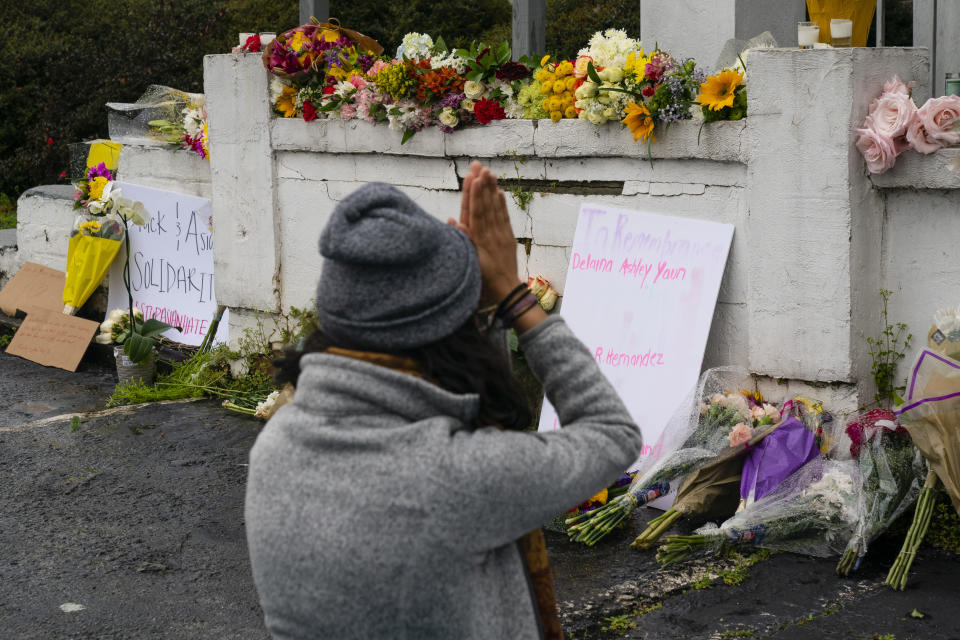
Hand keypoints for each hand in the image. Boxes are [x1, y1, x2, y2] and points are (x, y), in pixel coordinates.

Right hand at [449, 162, 521, 304]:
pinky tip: (499, 192)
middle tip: (480, 166)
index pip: (476, 212)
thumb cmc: (482, 281)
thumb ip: (463, 240)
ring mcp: (501, 236)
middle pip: (485, 206)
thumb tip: (451, 220)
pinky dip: (502, 205)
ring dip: (492, 190)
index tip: (473, 178)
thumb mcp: (469, 262)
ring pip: (496, 209)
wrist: (505, 294)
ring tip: (489, 173)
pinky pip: (505, 218)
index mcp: (479, 240)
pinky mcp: (509, 239)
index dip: (473, 194)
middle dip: (482, 185)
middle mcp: (491, 235)